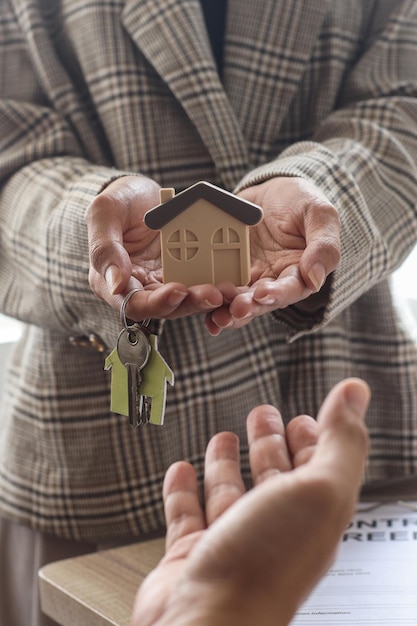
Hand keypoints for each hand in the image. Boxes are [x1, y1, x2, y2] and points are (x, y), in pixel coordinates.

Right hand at [86, 176, 223, 320]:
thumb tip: (115, 284)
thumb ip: (104, 247)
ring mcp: (164, 283)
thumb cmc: (119, 201)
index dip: (156, 302)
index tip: (177, 290)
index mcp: (112, 281)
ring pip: (186, 300)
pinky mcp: (186, 274)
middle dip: (189, 303)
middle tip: (213, 294)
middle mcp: (140, 288)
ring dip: (206, 299)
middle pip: (165, 307)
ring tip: (226, 290)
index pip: (132, 303)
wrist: (143, 193)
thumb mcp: (105, 212)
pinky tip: (231, 280)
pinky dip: (215, 284)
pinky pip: (200, 284)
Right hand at [132, 378, 369, 625]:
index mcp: (310, 516)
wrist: (204, 625)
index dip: (313, 439)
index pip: (317, 468)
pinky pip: (187, 514)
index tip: (304, 415)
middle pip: (274, 477)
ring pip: (231, 493)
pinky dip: (183, 490)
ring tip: (223, 437)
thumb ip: (341, 441)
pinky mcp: (191, 555)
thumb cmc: (264, 568)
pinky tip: (180, 471)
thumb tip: (355, 392)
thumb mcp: (320, 490)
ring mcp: (231, 544)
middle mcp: (272, 531)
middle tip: (263, 415)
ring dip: (227, 463)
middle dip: (269, 442)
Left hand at [205, 177, 339, 334]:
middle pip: (260, 302)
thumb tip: (315, 279)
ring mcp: (248, 278)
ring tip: (216, 314)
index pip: (292, 289)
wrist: (271, 191)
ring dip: (225, 310)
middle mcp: (273, 282)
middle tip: (235, 309)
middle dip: (247, 308)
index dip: (278, 294)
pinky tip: (196, 305)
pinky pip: (215, 286)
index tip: (264, 293)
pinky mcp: (225, 270)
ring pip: (236, 300)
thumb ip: (323, 245)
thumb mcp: (320, 214)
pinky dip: (207, 299)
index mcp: (299, 273)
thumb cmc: (301, 202)